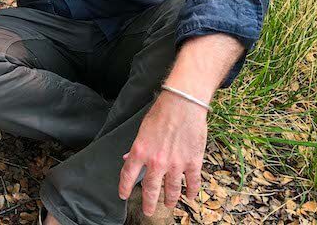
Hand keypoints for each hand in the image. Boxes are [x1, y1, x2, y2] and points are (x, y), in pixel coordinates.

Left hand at [118, 90, 206, 215]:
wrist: (182, 104)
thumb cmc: (160, 113)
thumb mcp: (142, 130)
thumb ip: (136, 148)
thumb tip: (127, 159)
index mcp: (140, 151)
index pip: (128, 175)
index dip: (124, 187)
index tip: (123, 195)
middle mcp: (156, 161)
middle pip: (151, 188)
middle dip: (149, 203)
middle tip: (148, 211)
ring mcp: (175, 164)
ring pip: (172, 189)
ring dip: (171, 199)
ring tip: (169, 204)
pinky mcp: (193, 162)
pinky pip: (192, 182)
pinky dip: (191, 191)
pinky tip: (190, 196)